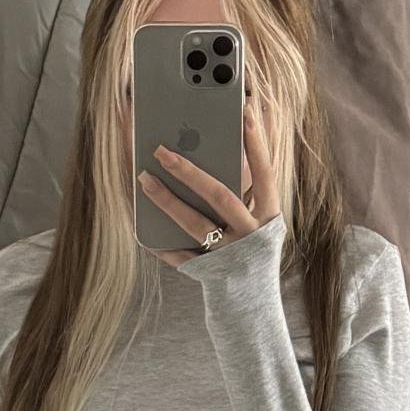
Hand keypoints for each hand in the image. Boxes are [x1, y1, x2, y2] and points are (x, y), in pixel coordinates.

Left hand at [136, 92, 280, 268]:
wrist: (252, 301)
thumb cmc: (252, 246)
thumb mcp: (261, 217)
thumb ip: (250, 185)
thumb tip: (236, 141)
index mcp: (269, 216)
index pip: (265, 173)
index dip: (257, 142)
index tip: (245, 109)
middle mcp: (251, 235)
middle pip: (220, 197)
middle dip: (190, 171)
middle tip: (161, 150)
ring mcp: (229, 255)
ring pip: (195, 224)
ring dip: (167, 200)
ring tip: (143, 177)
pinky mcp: (209, 273)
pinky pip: (179, 255)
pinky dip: (160, 241)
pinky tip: (140, 225)